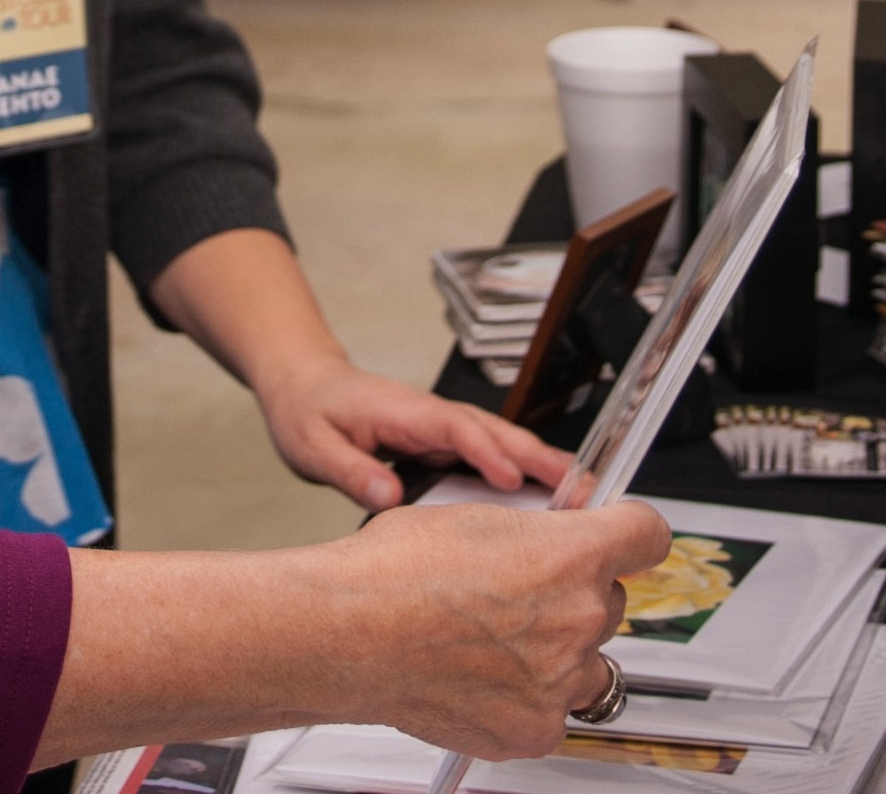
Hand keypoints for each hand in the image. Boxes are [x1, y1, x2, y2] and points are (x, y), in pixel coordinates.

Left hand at [252, 356, 573, 512]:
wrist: (304, 387)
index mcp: (404, 411)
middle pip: (494, 431)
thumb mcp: (313, 446)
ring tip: (581, 495)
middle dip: (538, 456)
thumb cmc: (308, 412)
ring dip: (540, 464)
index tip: (512, 478)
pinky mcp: (443, 443)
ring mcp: (441, 428)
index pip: (453, 426)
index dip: (486, 450)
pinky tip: (546, 498)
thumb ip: (350, 471)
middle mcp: (431, 415)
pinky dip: (521, 472)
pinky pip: (489, 456)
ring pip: (500, 442)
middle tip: (579, 488)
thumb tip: (388, 497)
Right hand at [324, 497, 673, 758]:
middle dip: (577, 595)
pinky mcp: (533, 728)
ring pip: (588, 663)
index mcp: (571, 553)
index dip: (633, 533)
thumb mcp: (473, 517)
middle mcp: (579, 617)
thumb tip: (550, 538)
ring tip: (497, 642)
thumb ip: (533, 533)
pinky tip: (485, 680)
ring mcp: (559, 679)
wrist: (344, 633)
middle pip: (612, 601)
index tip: (626, 540)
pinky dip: (528, 700)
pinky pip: (554, 713)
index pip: (648, 535)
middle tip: (521, 595)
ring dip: (558, 652)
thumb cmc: (390, 572)